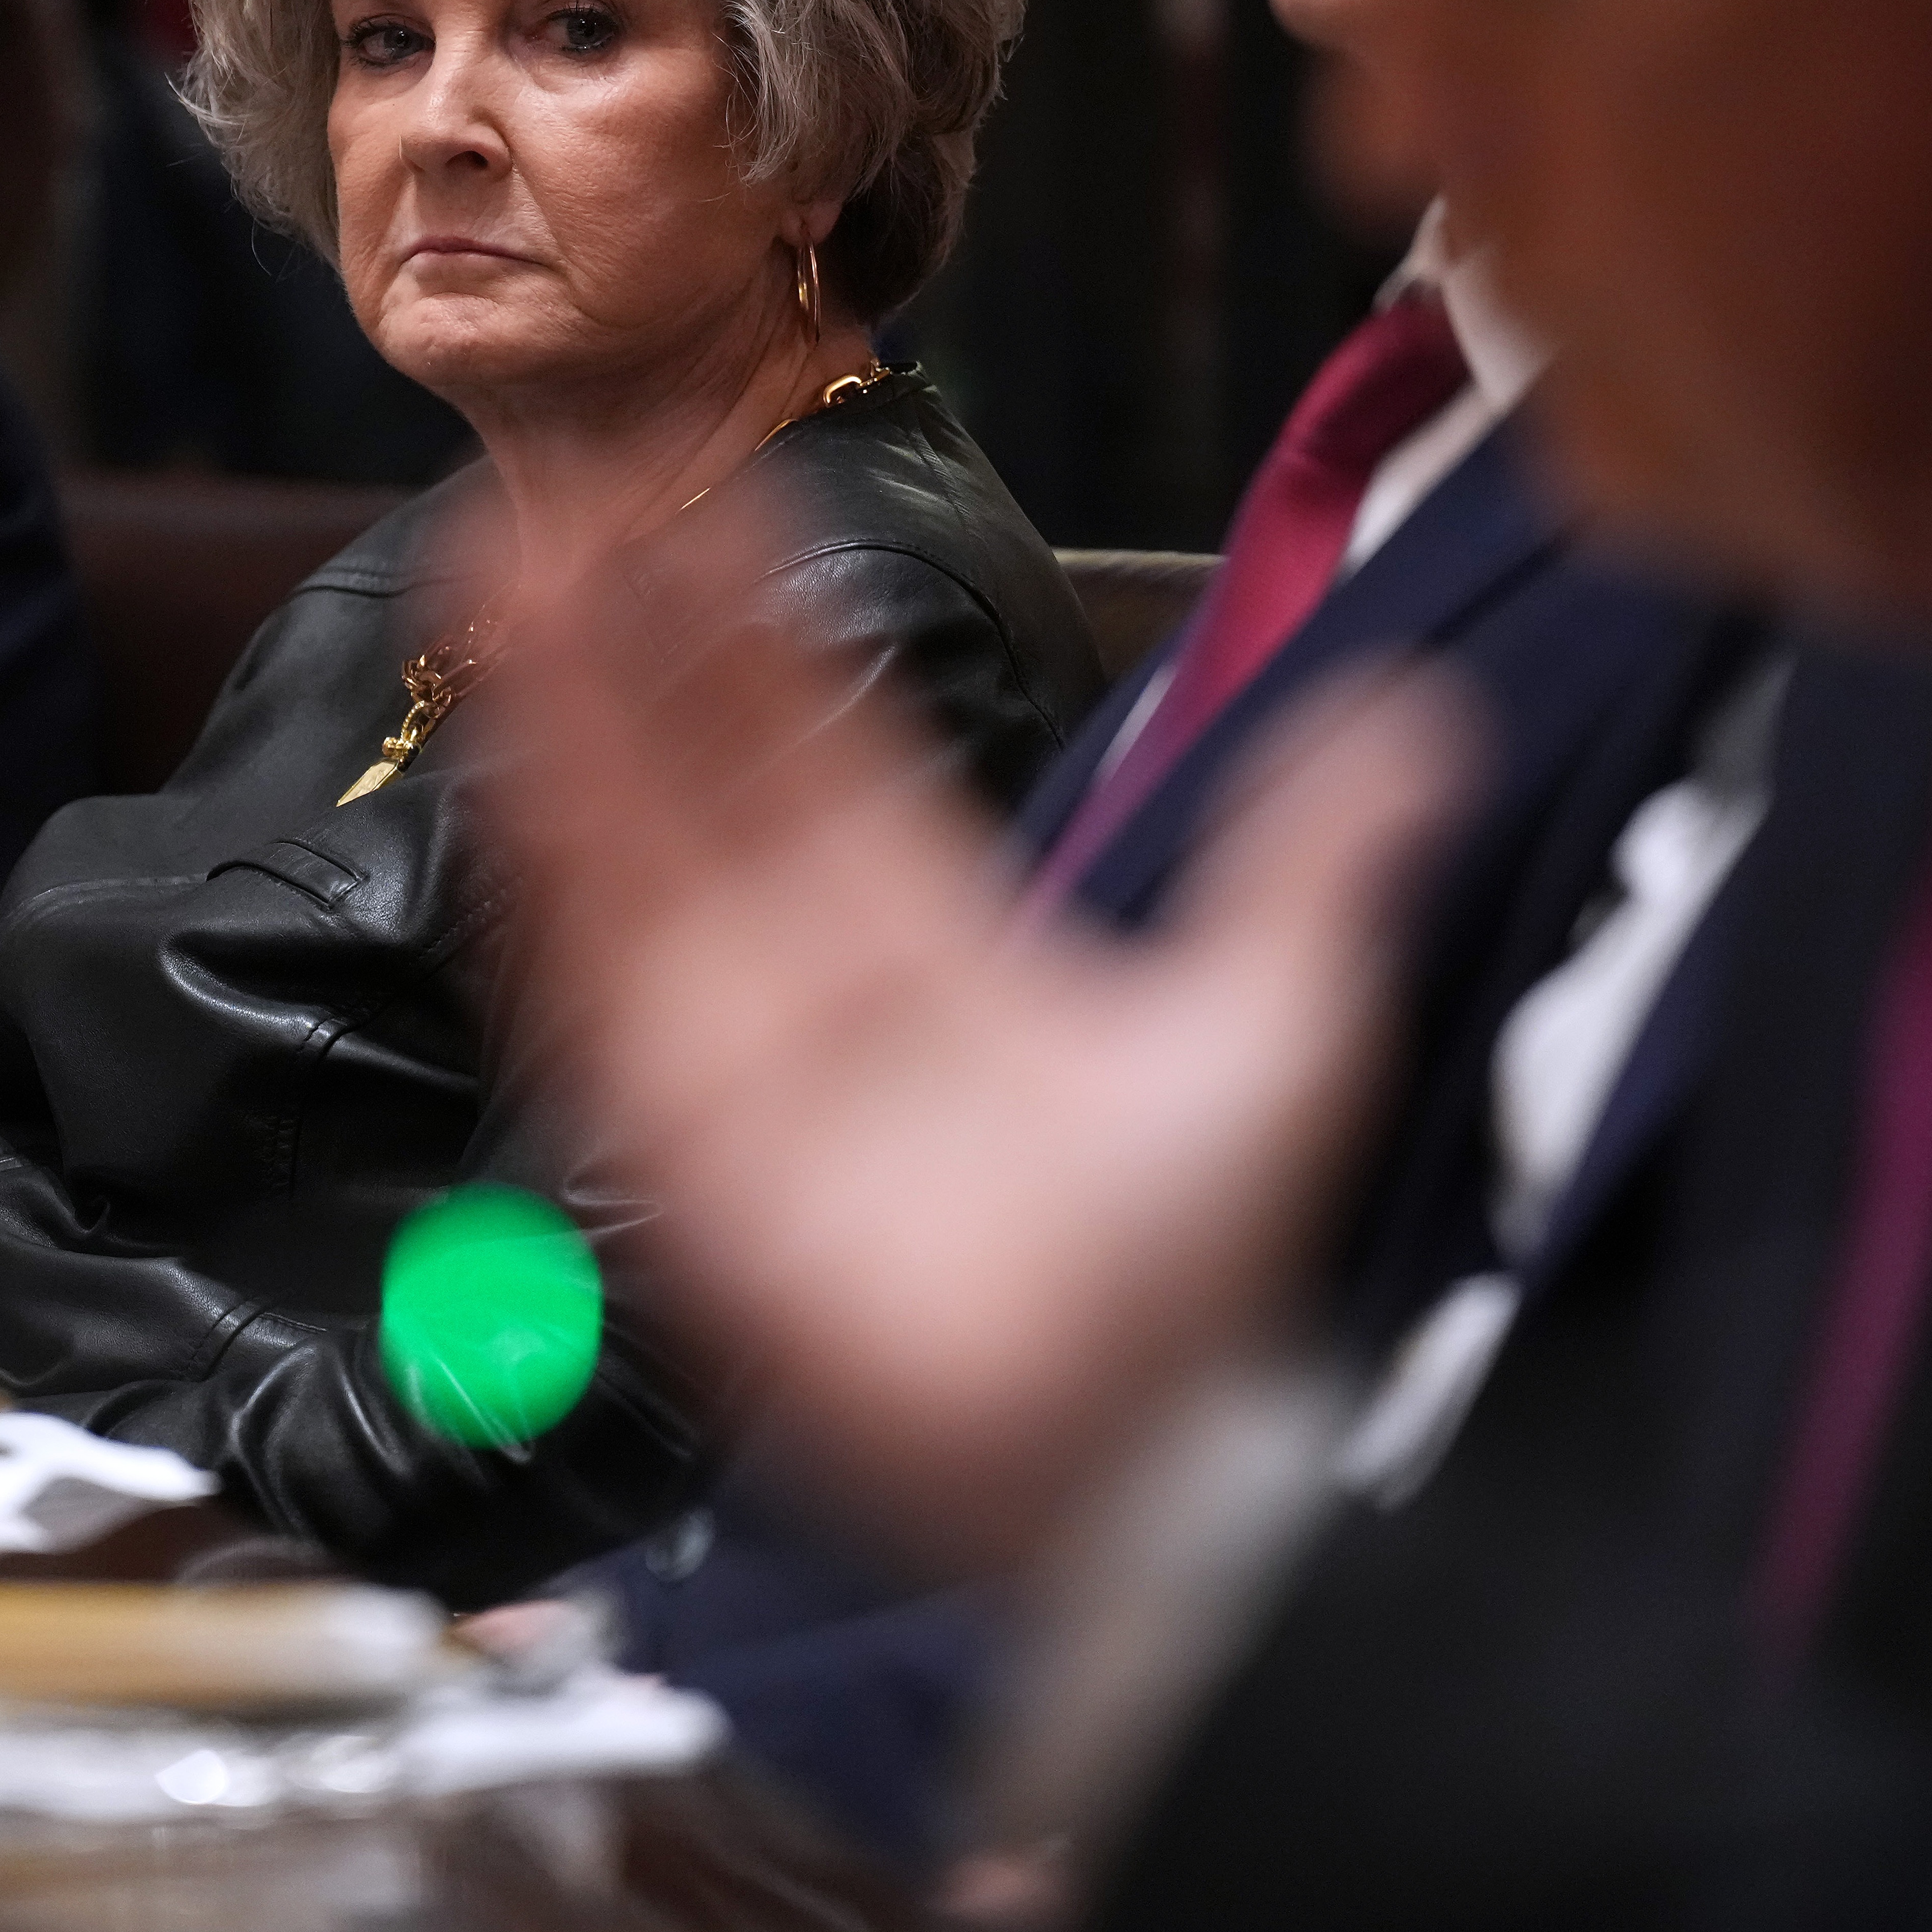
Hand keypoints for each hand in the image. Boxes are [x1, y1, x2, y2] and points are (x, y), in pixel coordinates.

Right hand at [482, 506, 1469, 1566]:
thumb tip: (1419, 721)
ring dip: (566, 706)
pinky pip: (594, 966)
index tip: (714, 499)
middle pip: (700, 773)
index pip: (821, 751)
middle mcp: (812, 980)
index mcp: (935, 943)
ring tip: (513, 558)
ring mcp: (728, 1050)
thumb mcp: (1279, 1020)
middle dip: (634, 632)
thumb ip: (1313, 860)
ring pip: (629, 844)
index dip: (762, 631)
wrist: (1129, 1446)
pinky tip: (513, 734)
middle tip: (579, 485)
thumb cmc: (1194, 1268)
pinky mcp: (671, 1129)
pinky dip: (551, 850)